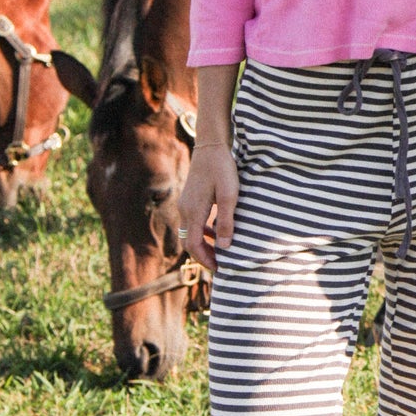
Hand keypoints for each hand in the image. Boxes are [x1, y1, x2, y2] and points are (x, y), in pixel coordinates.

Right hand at [181, 142, 238, 273]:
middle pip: (189, 242)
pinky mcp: (189, 199)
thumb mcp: (229, 195)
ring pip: (189, 233)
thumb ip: (226, 221)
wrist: (210, 146)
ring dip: (202, 244)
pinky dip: (202, 232)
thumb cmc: (222, 169)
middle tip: (219, 265)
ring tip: (219, 252)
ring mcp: (185, 204)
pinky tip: (215, 233)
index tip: (219, 268)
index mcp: (194, 211)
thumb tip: (226, 246)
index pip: (193, 244)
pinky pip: (192, 222)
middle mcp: (185, 210)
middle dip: (203, 256)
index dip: (205, 259)